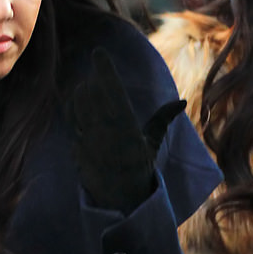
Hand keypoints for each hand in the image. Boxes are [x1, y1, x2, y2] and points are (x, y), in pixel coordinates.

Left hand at [72, 48, 185, 213]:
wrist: (121, 201)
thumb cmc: (140, 170)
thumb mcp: (152, 144)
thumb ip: (162, 120)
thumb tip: (182, 103)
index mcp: (127, 127)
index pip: (113, 90)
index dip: (104, 68)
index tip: (99, 52)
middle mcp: (105, 132)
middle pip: (90, 93)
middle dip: (92, 83)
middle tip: (96, 82)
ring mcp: (88, 142)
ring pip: (77, 105)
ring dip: (80, 95)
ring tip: (87, 94)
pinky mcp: (75, 150)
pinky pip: (71, 122)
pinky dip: (74, 112)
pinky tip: (79, 111)